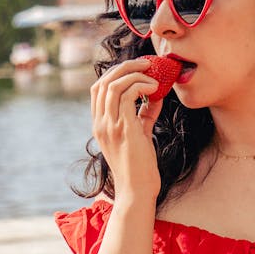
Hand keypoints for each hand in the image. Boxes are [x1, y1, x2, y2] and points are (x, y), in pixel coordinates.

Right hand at [90, 58, 162, 201]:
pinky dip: (141, 86)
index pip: (98, 89)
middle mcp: (100, 124)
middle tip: (147, 63)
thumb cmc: (140, 167)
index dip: (115, 72)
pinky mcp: (124, 129)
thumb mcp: (140, 135)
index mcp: (99, 125)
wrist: (137, 190)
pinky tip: (155, 89)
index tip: (136, 68)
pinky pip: (127, 95)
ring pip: (114, 85)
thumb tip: (156, 96)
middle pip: (103, 81)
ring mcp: (109, 126)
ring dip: (135, 74)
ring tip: (154, 76)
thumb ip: (144, 115)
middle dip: (125, 67)